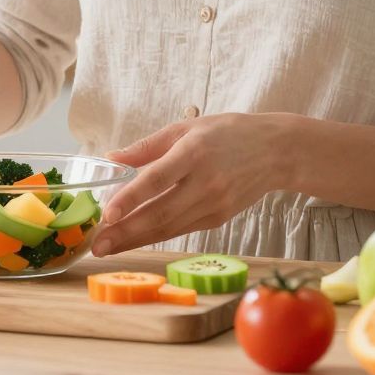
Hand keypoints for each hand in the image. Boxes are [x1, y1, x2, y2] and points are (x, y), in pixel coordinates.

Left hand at [88, 113, 290, 257]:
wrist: (277, 152)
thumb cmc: (228, 133)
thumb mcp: (186, 127)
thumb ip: (147, 146)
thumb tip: (110, 158)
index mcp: (194, 152)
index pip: (157, 179)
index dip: (131, 199)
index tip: (107, 214)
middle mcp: (205, 182)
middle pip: (159, 213)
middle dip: (125, 233)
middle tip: (96, 245)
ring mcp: (214, 205)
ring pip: (168, 228)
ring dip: (135, 240)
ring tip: (107, 247)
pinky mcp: (218, 219)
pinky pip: (180, 229)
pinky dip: (155, 236)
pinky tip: (133, 239)